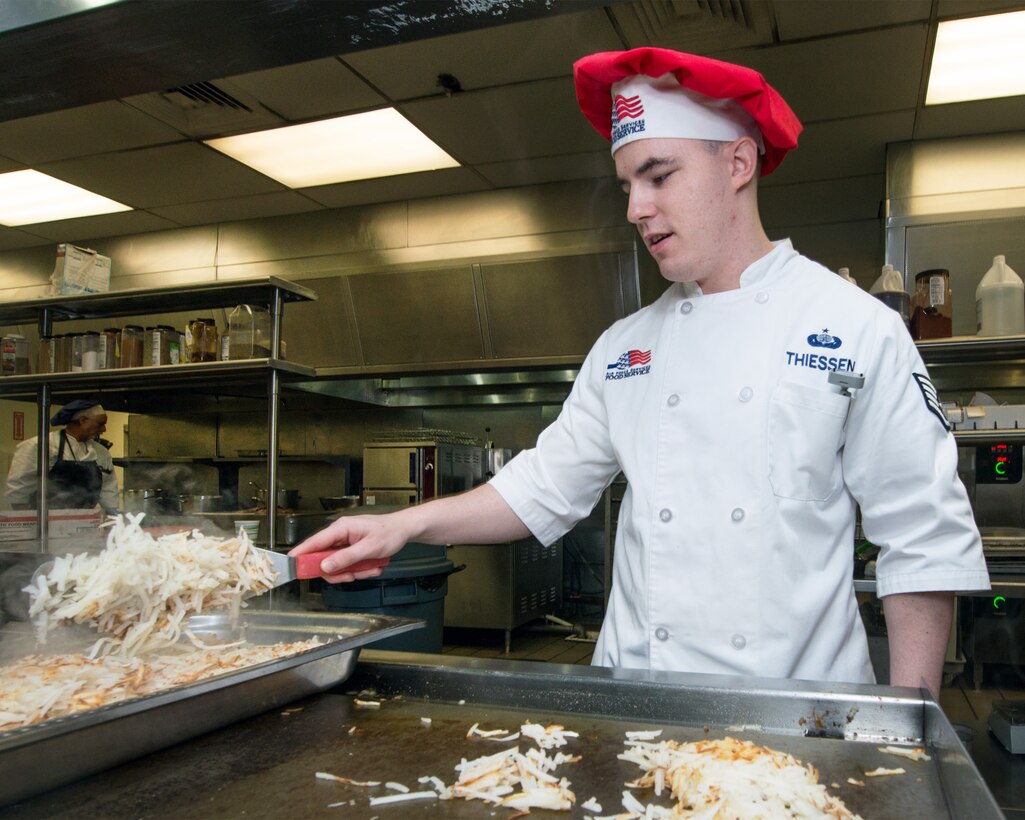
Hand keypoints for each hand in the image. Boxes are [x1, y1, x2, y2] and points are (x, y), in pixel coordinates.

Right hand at [288, 513, 409, 583]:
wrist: (404, 530)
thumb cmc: (390, 533)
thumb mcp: (369, 548)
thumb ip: (346, 558)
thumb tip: (325, 566)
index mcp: (341, 528)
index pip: (314, 542)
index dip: (301, 554)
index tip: (291, 565)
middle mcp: (340, 534)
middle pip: (323, 558)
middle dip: (337, 571)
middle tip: (350, 576)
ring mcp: (345, 542)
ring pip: (336, 565)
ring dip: (351, 571)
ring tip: (368, 570)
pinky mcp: (350, 549)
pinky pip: (346, 564)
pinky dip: (358, 570)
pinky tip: (371, 567)